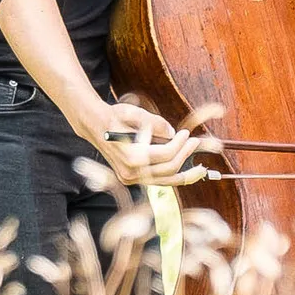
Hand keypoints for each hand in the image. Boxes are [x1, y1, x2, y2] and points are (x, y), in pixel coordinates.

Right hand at [81, 99, 224, 186]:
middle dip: (185, 156)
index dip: (181, 145)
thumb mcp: (134, 114)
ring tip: (201, 170)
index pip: (165, 155)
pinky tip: (185, 172)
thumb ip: (155, 123)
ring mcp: (130, 178)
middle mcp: (130, 172)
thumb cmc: (113, 116)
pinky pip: (157, 181)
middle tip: (195, 143)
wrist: (94, 125)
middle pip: (168, 170)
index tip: (187, 134)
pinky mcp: (131, 178)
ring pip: (164, 181)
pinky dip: (172, 176)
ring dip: (184, 175)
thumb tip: (172, 133)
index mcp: (131, 157)